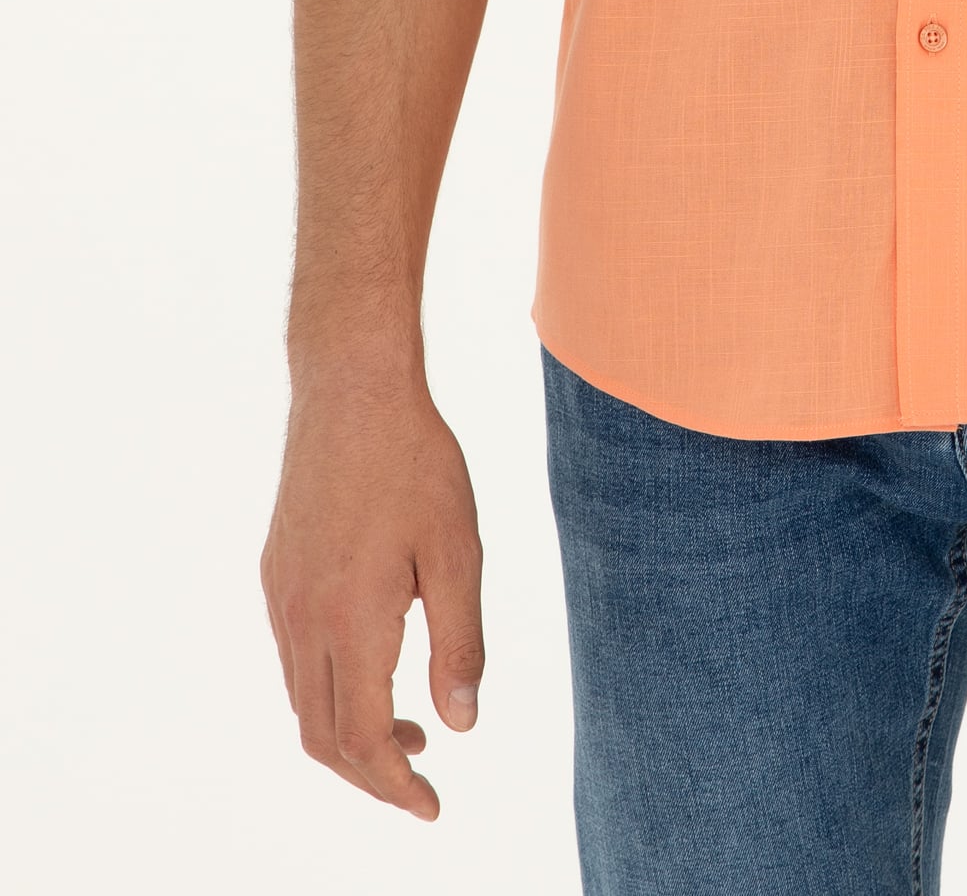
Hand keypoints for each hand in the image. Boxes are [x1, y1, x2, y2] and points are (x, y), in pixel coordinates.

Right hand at [260, 360, 484, 818]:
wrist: (351, 387)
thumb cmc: (416, 462)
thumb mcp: (458, 551)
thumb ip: (459, 643)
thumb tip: (463, 724)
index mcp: (350, 620)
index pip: (361, 739)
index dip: (394, 786)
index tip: (430, 805)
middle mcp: (302, 617)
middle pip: (321, 736)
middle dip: (369, 773)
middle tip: (422, 777)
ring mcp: (281, 595)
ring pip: (301, 700)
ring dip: (348, 732)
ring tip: (409, 728)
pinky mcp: (275, 572)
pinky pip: (293, 657)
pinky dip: (328, 689)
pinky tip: (374, 666)